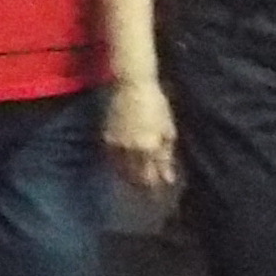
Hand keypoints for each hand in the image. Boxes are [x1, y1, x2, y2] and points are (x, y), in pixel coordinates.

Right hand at [101, 74, 179, 194]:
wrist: (131, 86)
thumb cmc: (156, 104)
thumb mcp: (167, 128)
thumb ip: (167, 154)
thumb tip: (169, 177)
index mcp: (151, 147)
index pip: (154, 175)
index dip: (158, 183)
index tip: (162, 188)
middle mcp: (133, 150)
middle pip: (138, 176)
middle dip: (144, 184)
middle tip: (149, 190)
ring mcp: (118, 145)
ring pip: (122, 170)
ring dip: (130, 178)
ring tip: (135, 181)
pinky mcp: (107, 138)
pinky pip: (112, 159)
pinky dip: (117, 165)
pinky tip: (122, 167)